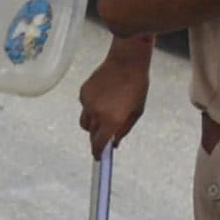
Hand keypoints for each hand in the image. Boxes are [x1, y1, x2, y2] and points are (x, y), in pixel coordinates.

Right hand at [77, 38, 152, 157]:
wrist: (126, 62)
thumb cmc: (136, 86)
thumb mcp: (136, 112)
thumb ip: (124, 129)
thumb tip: (115, 141)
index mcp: (111, 120)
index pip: (99, 143)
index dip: (97, 152)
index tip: (98, 157)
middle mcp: (96, 113)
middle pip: (90, 133)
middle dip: (96, 137)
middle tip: (104, 134)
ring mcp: (87, 102)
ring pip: (85, 121)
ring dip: (92, 123)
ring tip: (104, 113)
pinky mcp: (83, 92)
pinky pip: (84, 106)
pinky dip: (91, 107)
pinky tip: (103, 97)